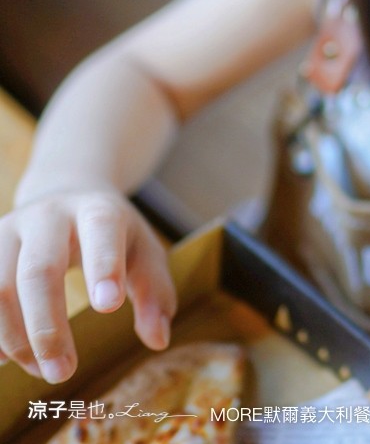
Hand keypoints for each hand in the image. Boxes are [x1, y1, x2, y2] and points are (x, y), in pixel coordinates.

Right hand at [0, 190, 175, 382]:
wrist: (66, 194)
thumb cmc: (114, 234)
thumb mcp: (145, 252)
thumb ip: (154, 293)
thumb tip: (157, 340)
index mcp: (97, 211)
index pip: (100, 231)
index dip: (103, 266)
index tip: (108, 306)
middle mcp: (48, 217)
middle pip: (38, 270)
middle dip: (48, 326)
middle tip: (63, 372)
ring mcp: (9, 231)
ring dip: (16, 338)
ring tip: (43, 370)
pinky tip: (8, 358)